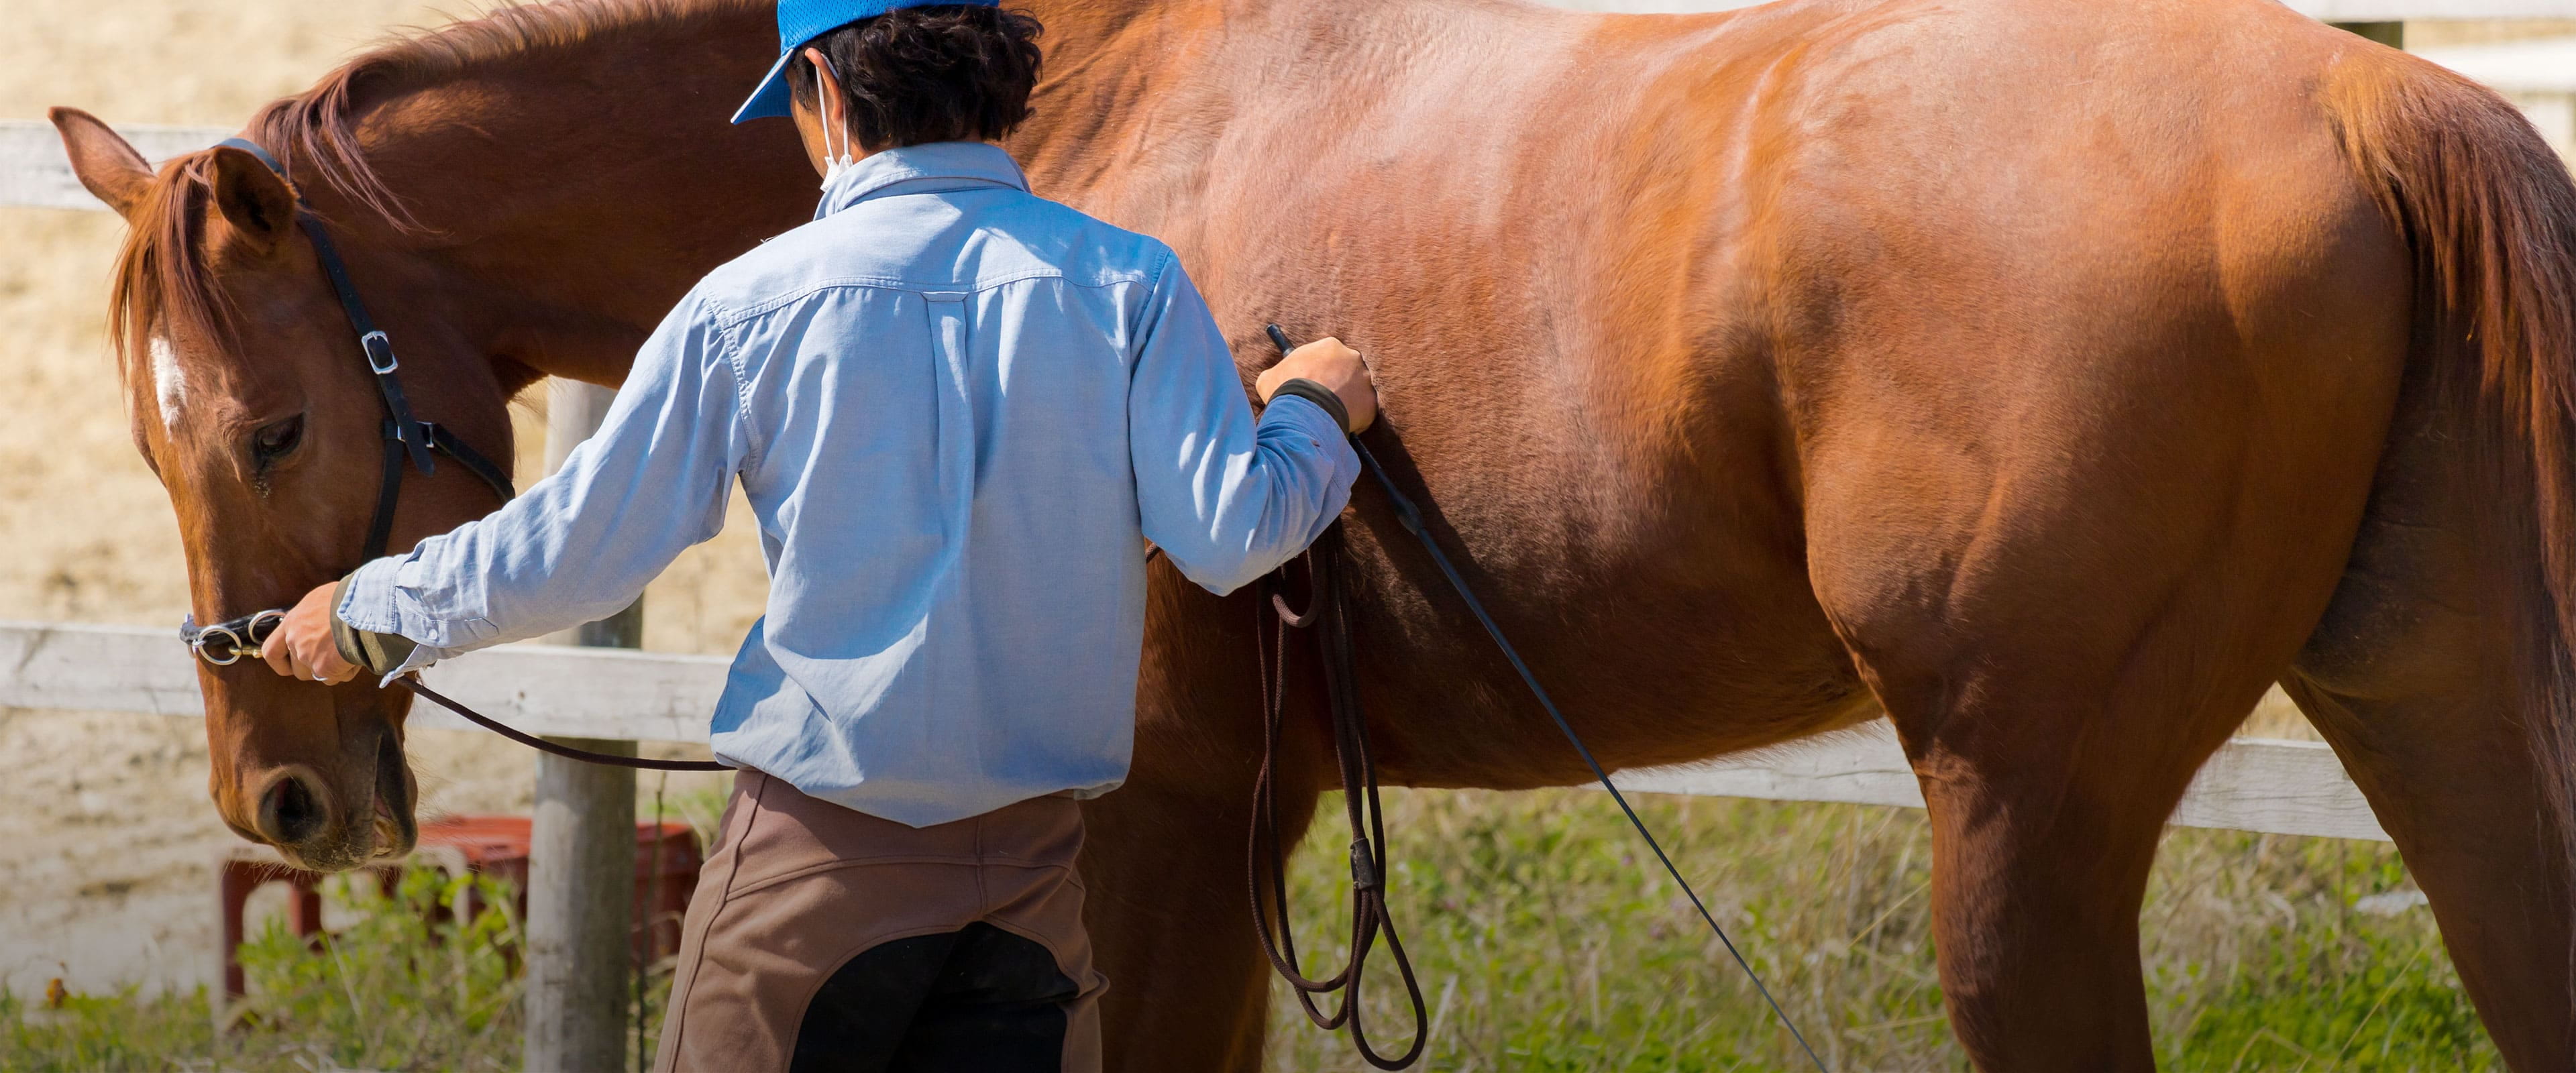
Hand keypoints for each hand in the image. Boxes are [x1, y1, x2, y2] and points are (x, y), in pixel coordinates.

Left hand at [263, 582, 358, 684]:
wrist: (363, 606)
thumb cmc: (349, 596)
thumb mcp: (324, 598)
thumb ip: (315, 615)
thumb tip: (323, 621)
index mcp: (292, 622)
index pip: (271, 651)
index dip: (281, 663)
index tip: (291, 666)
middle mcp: (295, 640)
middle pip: (298, 669)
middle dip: (316, 668)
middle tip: (334, 657)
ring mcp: (307, 655)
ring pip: (317, 675)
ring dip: (332, 670)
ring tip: (351, 653)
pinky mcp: (323, 668)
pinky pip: (336, 677)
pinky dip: (348, 671)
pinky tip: (359, 656)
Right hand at [1257, 337, 1377, 432]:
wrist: (1305, 411)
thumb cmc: (1286, 390)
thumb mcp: (1270, 377)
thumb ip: (1278, 373)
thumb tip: (1274, 379)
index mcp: (1329, 346)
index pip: (1327, 357)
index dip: (1320, 371)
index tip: (1315, 382)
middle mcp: (1352, 358)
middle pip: (1347, 371)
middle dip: (1338, 384)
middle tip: (1325, 399)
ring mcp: (1365, 380)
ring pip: (1357, 391)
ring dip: (1347, 401)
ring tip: (1331, 414)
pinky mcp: (1371, 403)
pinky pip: (1364, 411)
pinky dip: (1355, 418)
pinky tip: (1340, 424)